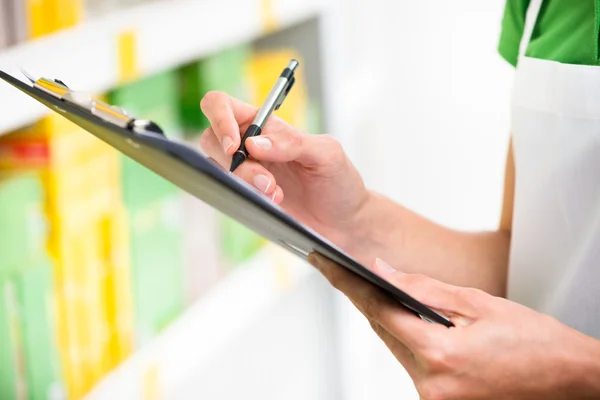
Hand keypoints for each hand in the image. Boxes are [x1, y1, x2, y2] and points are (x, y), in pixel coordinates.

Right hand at [199, 91, 368, 246]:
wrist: (344, 221)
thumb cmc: (339, 181)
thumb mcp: (326, 153)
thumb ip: (293, 142)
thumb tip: (254, 143)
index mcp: (267, 124)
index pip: (222, 105)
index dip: (219, 119)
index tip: (236, 146)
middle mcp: (250, 144)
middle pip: (212, 140)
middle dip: (237, 163)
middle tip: (268, 181)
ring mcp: (247, 172)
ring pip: (218, 168)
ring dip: (245, 182)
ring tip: (276, 194)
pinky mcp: (247, 196)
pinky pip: (227, 192)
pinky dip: (246, 197)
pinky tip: (274, 202)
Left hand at [308, 254, 599, 399]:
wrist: (572, 380)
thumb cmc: (537, 342)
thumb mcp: (479, 303)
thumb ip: (423, 287)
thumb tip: (383, 271)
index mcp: (440, 356)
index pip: (378, 310)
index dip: (348, 283)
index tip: (326, 263)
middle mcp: (431, 385)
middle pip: (382, 331)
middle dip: (364, 298)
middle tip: (339, 268)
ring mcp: (435, 399)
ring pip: (395, 346)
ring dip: (385, 318)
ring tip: (370, 287)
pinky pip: (411, 362)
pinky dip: (405, 338)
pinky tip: (404, 318)